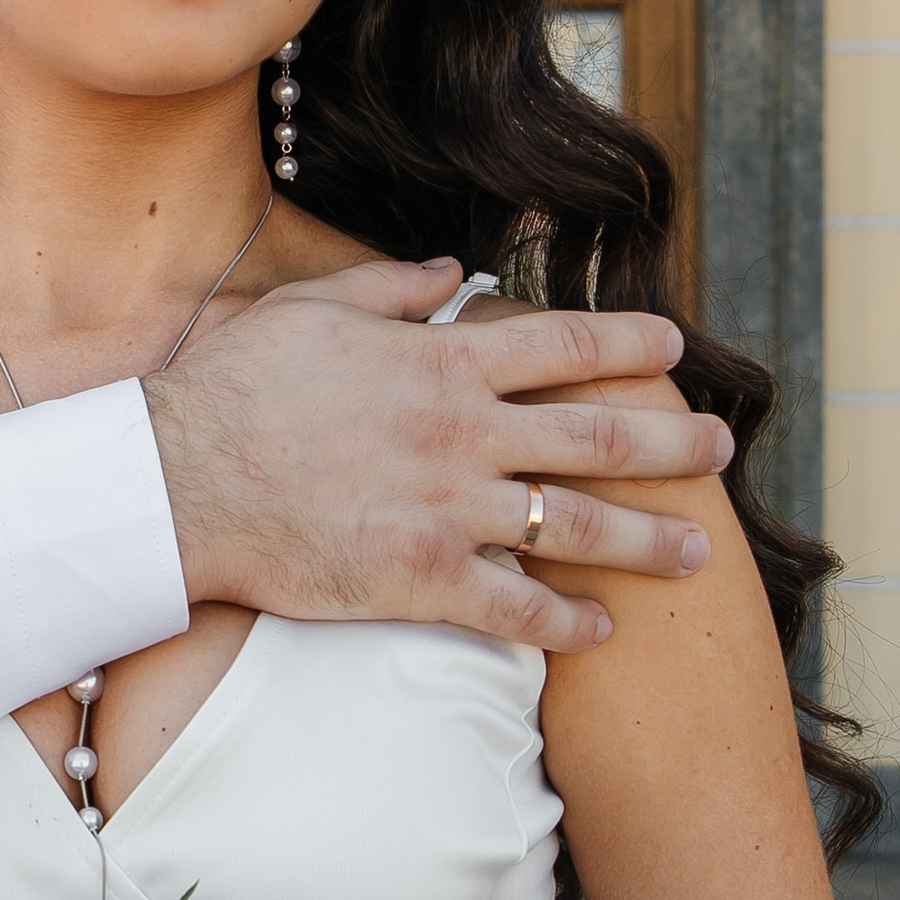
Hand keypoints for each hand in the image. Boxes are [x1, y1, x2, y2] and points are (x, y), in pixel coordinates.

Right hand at [148, 259, 732, 653]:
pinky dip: (566, 621)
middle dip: (671, 441)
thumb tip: (451, 271)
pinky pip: (515, 608)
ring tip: (699, 550)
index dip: (626, 341)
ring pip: (576, 526)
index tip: (673, 344)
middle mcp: (461, 433)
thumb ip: (390, 288)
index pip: (560, 343)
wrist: (176, 481)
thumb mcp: (311, 309)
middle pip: (595, 434)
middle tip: (723, 448)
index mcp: (439, 363)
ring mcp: (447, 509)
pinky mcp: (421, 580)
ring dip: (648, 540)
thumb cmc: (233, 389)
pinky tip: (601, 628)